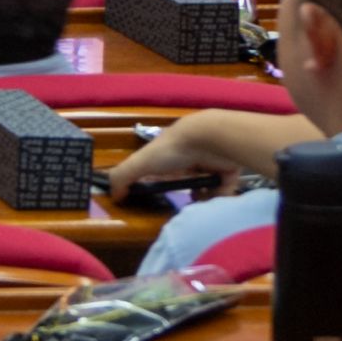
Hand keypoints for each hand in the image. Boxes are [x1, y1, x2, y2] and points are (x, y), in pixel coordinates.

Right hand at [104, 105, 302, 198]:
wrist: (210, 139)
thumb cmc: (172, 150)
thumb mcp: (140, 162)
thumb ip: (122, 176)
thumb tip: (113, 195)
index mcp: (166, 153)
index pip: (160, 170)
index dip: (157, 182)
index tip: (157, 196)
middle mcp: (188, 156)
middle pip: (184, 178)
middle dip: (181, 191)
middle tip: (180, 201)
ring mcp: (209, 162)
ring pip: (205, 185)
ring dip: (201, 196)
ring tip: (199, 199)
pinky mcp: (228, 169)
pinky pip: (224, 188)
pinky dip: (219, 194)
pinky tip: (213, 195)